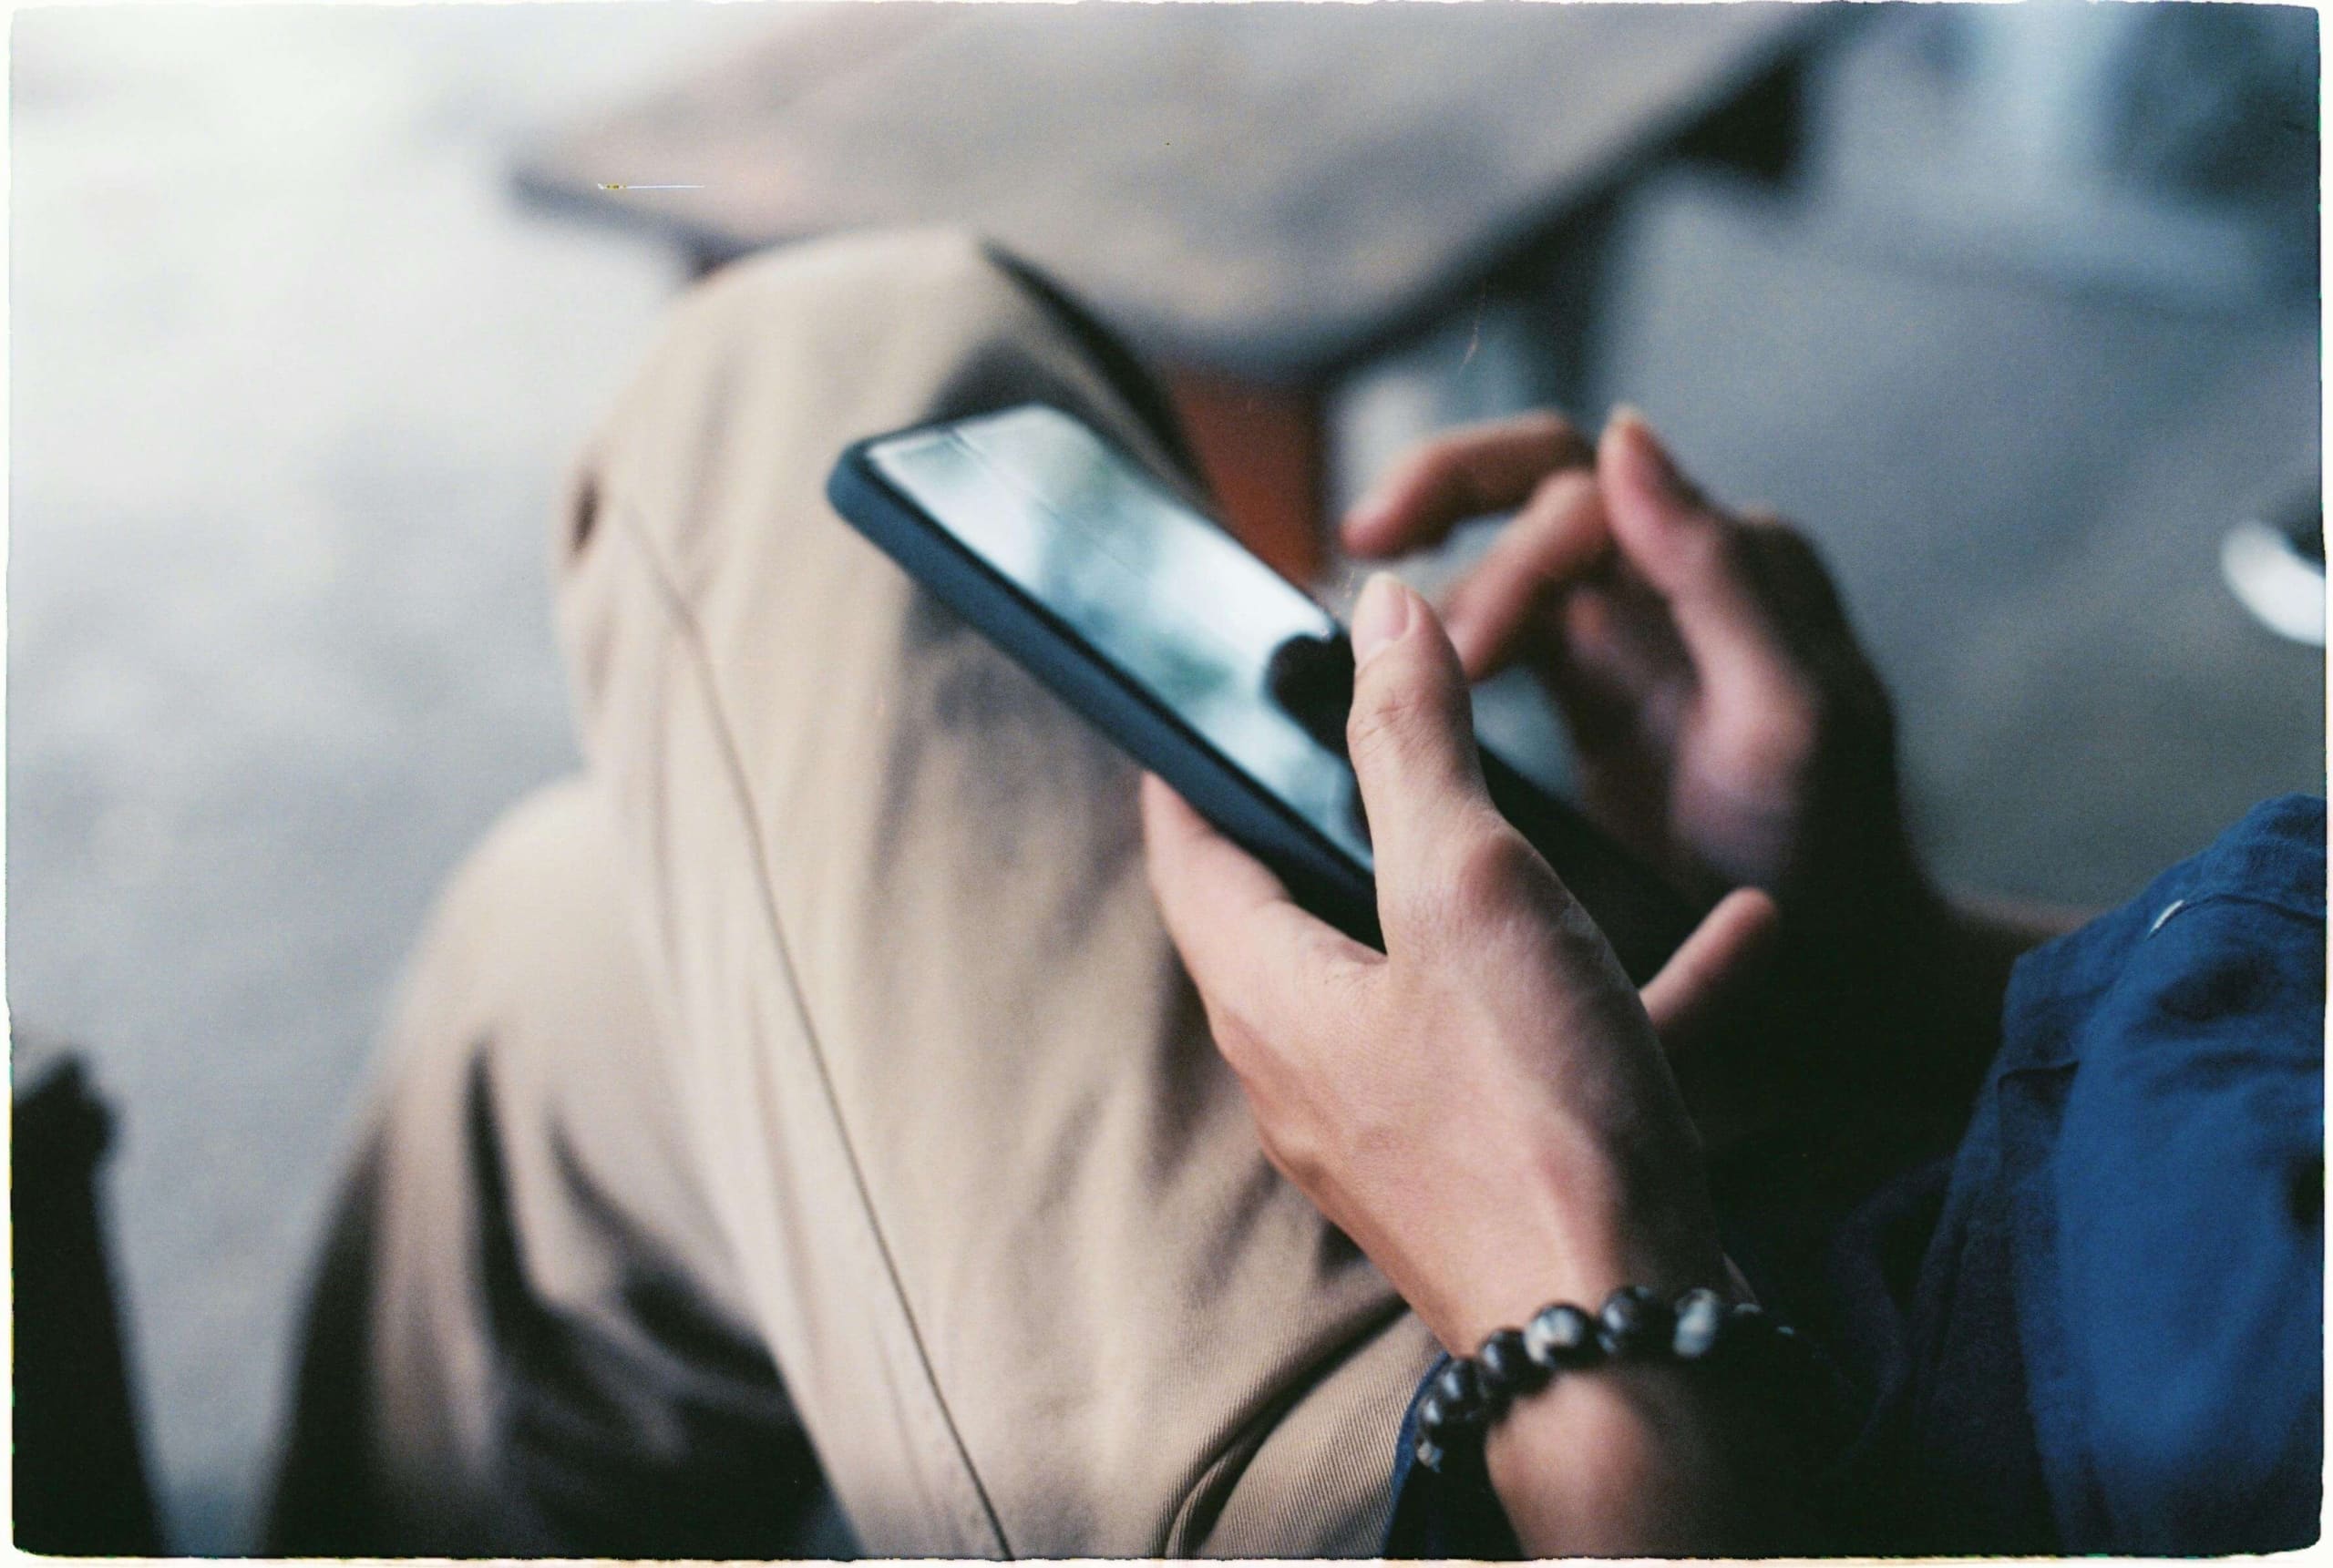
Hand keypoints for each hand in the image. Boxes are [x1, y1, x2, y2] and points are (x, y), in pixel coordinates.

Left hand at [1142, 572, 1776, 1353]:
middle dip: (1348, 808)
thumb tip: (1371, 614)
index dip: (1192, 755)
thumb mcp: (1466, 891)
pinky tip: (1735, 932)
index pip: (1187, 846)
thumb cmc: (1530, 1121)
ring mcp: (1405, 1124)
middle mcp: (1314, 1066)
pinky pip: (1549, 1044)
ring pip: (1443, 969)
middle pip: (1306, 904)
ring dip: (1514, 891)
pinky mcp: (1498, 1164)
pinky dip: (1623, 983)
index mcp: (1270, 994)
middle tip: (1393, 717)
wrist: (1632, 1343)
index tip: (1214, 685)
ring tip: (1572, 809)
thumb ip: (1412, 743)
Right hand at [1345, 408, 1922, 924]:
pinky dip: (1446, 643)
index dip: (1492, 524)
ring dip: (1443, 598)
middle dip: (1442, 498)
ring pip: (1509, 557)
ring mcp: (1631, 631)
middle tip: (1362, 550)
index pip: (1583, 484)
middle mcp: (1677, 575)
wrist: (1843, 970)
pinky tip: (1403, 682)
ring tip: (1393, 680)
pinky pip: (1504, 628)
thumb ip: (1714, 573)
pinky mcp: (1591, 690)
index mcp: (1728, 560)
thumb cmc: (1826, 851)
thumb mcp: (1786, 715)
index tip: (1431, 619)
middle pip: (1536, 483)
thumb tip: (1625, 436)